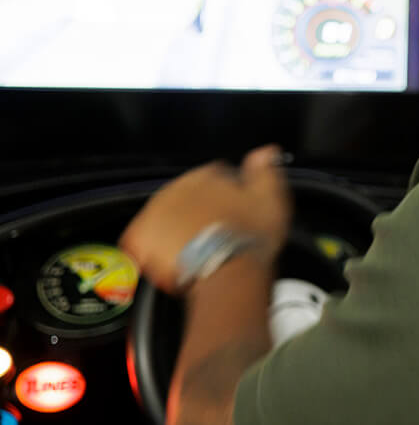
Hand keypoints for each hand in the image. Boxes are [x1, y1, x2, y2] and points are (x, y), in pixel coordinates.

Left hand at [120, 146, 290, 292]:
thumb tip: (264, 152)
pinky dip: (154, 247)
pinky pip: (143, 239)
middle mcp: (176, 189)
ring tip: (199, 249)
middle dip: (201, 210)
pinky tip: (173, 256)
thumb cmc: (249, 238)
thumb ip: (264, 171)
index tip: (235, 209)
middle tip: (219, 233)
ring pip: (168, 217)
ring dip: (179, 228)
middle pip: (189, 196)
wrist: (227, 272)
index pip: (215, 174)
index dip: (228, 192)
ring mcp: (155, 213)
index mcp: (206, 176)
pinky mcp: (141, 238)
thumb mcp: (270, 199)